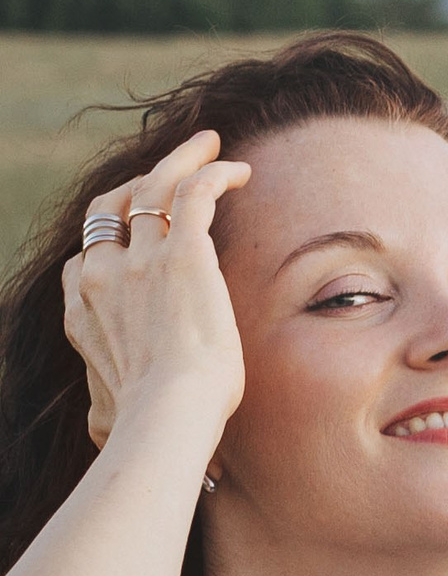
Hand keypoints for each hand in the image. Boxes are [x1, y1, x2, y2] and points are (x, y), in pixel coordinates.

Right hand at [62, 130, 251, 448]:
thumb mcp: (105, 414)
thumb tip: (98, 432)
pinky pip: (194, 193)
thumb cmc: (149, 425)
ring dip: (179, 160)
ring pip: (152, 188)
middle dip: (136, 184)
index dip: (110, 239)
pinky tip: (238, 170)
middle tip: (170, 170)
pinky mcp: (182, 255)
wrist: (170, 415)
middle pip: (110, 210)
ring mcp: (137, 262)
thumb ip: (101, 410)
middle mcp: (99, 277)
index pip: (84, 259)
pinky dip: (213, 173)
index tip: (139, 235)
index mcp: (81, 312)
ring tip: (208, 143)